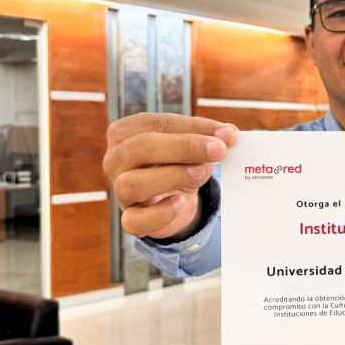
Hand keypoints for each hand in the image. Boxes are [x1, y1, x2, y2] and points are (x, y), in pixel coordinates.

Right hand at [103, 113, 237, 239]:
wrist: (176, 199)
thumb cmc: (179, 164)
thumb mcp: (194, 146)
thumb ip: (209, 137)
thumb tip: (229, 135)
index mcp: (125, 132)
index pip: (157, 124)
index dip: (194, 128)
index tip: (227, 135)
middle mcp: (115, 159)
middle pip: (141, 148)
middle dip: (184, 147)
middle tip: (218, 150)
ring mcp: (119, 190)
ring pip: (132, 183)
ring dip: (172, 176)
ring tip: (200, 173)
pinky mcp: (129, 218)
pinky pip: (134, 221)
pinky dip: (160, 213)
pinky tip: (181, 202)